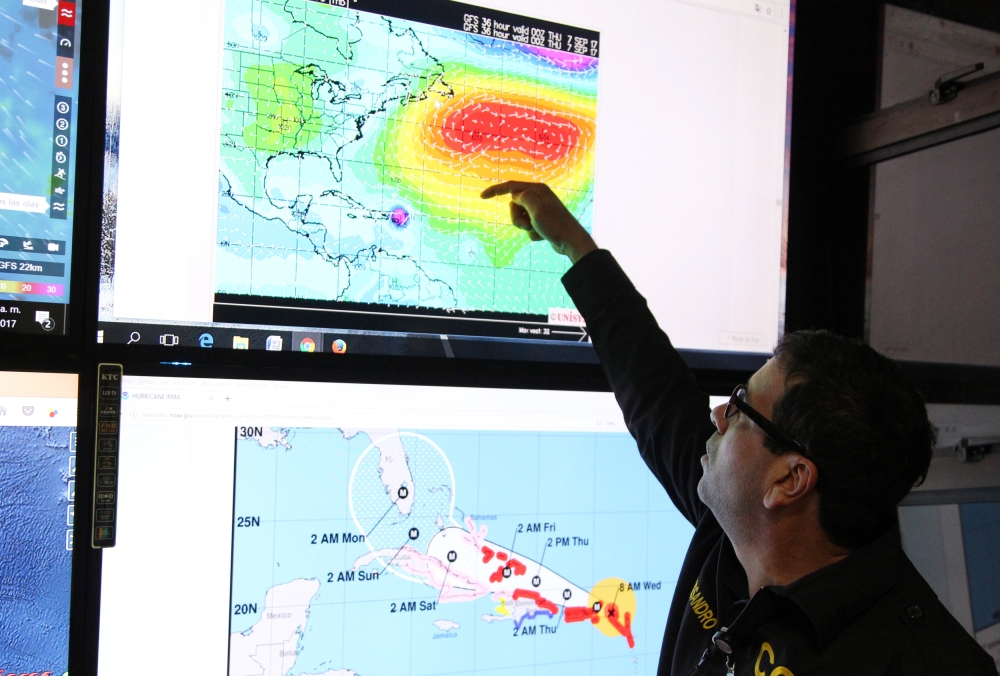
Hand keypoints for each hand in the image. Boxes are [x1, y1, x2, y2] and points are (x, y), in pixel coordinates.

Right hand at [480, 181, 597, 262]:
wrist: (570, 241)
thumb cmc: (554, 223)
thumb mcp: (535, 207)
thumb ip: (522, 197)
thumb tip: (515, 195)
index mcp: (537, 189)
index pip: (511, 186)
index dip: (495, 190)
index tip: (482, 196)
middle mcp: (538, 197)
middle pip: (513, 205)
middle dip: (516, 217)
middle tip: (529, 223)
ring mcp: (539, 210)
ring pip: (518, 218)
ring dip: (524, 226)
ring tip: (536, 229)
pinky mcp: (540, 222)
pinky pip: (527, 227)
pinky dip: (532, 233)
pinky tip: (543, 235)